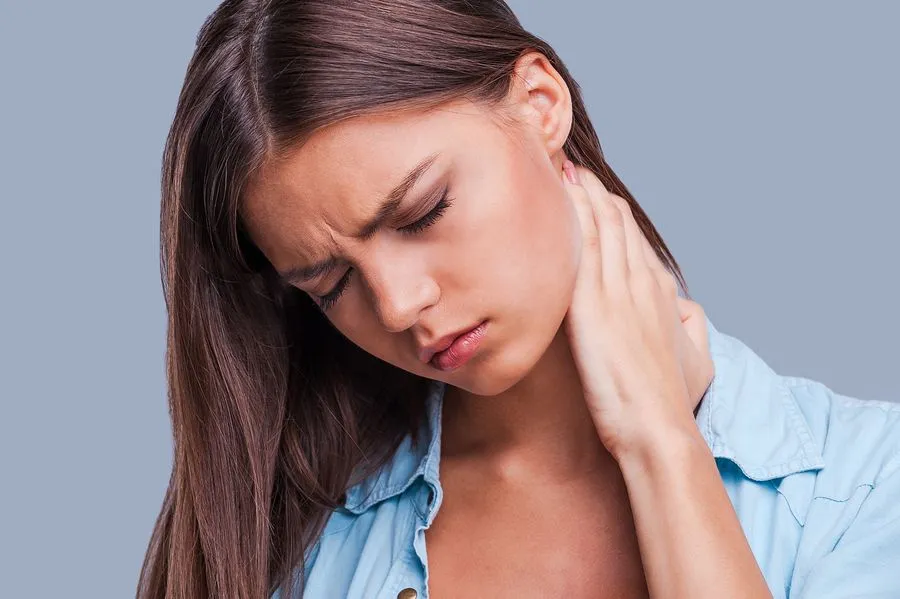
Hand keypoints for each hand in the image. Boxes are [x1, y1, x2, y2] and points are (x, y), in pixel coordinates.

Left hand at [560, 159, 713, 458]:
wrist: (659, 429)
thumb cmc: (671, 402)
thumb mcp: (696, 359)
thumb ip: (691, 327)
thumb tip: (688, 309)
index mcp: (661, 295)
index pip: (635, 242)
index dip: (615, 214)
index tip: (597, 193)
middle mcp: (642, 284)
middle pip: (618, 225)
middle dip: (596, 193)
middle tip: (573, 167)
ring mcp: (619, 292)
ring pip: (601, 227)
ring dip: (583, 195)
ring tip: (563, 169)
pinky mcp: (594, 307)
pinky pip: (583, 249)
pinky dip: (574, 218)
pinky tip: (559, 198)